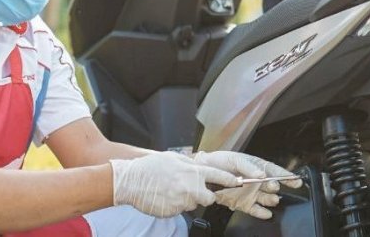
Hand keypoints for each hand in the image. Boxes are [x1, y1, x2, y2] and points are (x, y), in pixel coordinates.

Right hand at [110, 151, 239, 217]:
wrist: (131, 182)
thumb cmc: (149, 168)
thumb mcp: (171, 158)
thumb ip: (188, 163)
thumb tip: (197, 165)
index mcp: (192, 171)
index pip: (219, 176)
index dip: (230, 180)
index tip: (238, 182)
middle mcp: (190, 186)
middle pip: (209, 197)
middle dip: (205, 195)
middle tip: (192, 190)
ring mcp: (183, 201)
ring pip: (193, 203)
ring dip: (187, 199)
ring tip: (171, 190)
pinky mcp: (175, 212)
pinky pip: (180, 209)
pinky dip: (175, 205)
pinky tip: (165, 196)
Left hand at [192, 151, 301, 218]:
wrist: (206, 172)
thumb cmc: (221, 162)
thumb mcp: (235, 160)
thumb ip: (249, 167)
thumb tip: (261, 174)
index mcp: (257, 167)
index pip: (275, 172)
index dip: (286, 176)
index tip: (295, 180)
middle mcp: (257, 182)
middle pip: (272, 186)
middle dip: (274, 186)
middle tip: (273, 186)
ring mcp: (251, 193)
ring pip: (266, 199)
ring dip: (270, 200)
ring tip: (272, 199)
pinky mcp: (244, 203)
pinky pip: (255, 209)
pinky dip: (261, 212)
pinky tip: (267, 213)